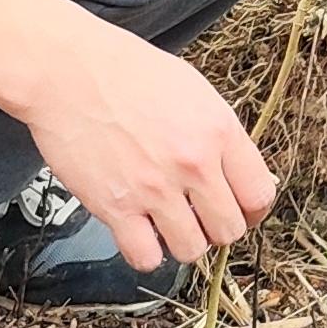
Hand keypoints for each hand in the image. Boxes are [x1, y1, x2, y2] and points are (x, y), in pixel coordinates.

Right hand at [14, 22, 277, 268]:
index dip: (252, 210)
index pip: (259, 195)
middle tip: (199, 216)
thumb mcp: (193, 90)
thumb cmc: (126, 72)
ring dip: (183, 241)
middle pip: (229, 230)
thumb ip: (219, 134)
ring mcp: (155, 188)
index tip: (241, 210)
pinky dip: (145, 252)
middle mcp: (193, 163)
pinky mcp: (116, 207)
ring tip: (168, 223)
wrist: (67, 70)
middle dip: (216, 227)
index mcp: (218, 130)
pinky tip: (139, 231)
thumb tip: (238, 173)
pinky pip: (146, 257)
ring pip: (192, 250)